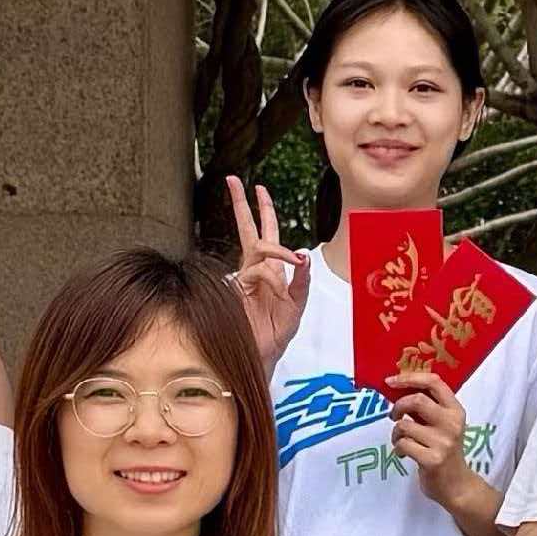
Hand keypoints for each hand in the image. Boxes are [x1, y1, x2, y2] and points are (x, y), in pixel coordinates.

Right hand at [225, 177, 308, 369]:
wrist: (262, 357)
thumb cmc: (277, 334)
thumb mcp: (298, 306)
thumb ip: (302, 282)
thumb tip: (304, 255)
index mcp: (269, 270)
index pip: (264, 232)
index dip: (263, 211)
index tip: (259, 189)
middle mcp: (255, 270)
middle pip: (247, 230)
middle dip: (241, 204)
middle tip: (232, 179)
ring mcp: (244, 278)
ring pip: (257, 246)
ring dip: (276, 248)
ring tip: (289, 255)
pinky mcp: (238, 289)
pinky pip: (256, 270)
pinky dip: (272, 276)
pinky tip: (279, 288)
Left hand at [389, 370, 470, 479]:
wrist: (456, 485)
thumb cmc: (444, 451)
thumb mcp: (442, 425)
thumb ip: (426, 408)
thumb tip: (397, 388)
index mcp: (456, 410)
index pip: (434, 382)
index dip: (410, 377)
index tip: (390, 381)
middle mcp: (452, 424)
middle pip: (417, 400)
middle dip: (398, 406)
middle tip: (393, 416)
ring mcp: (443, 442)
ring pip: (405, 425)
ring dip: (395, 433)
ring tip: (401, 441)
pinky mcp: (432, 459)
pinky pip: (403, 444)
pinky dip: (398, 448)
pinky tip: (404, 454)